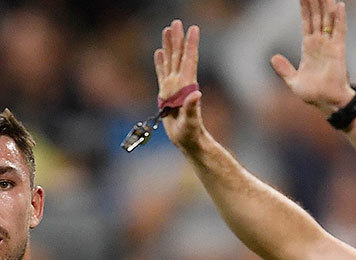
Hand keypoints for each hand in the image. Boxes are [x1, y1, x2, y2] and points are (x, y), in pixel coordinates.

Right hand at [155, 20, 205, 150]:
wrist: (187, 141)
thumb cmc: (190, 134)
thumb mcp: (191, 122)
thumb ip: (192, 109)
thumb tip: (196, 95)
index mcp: (186, 86)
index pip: (189, 61)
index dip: (190, 45)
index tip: (193, 28)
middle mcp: (179, 83)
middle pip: (178, 56)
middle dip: (177, 39)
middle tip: (176, 22)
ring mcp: (173, 88)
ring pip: (170, 62)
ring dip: (168, 46)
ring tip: (167, 30)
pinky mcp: (166, 94)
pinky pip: (162, 74)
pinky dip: (160, 63)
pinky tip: (158, 53)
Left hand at [270, 0, 355, 113]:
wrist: (327, 103)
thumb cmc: (313, 94)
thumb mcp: (293, 81)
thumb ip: (284, 69)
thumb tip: (273, 58)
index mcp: (309, 47)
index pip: (307, 21)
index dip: (305, 7)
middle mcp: (320, 42)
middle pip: (317, 16)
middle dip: (314, 1)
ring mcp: (330, 45)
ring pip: (328, 19)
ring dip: (326, 4)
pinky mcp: (338, 50)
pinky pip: (340, 31)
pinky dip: (339, 18)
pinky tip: (339, 5)